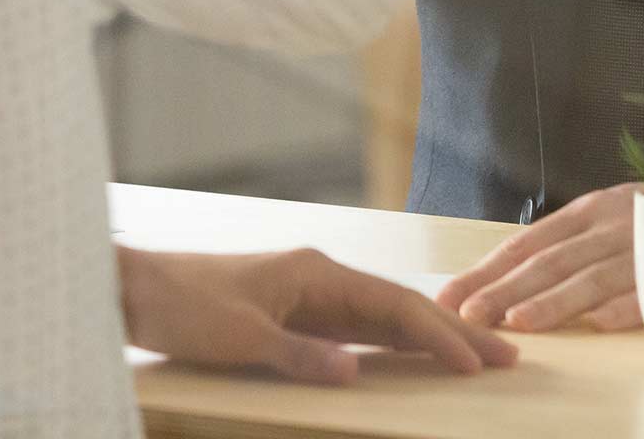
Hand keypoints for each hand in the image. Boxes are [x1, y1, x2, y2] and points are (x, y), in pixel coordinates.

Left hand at [117, 245, 516, 384]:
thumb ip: (299, 356)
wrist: (136, 289)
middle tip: (507, 355)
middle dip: (451, 331)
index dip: (440, 335)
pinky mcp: (290, 313)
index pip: (392, 305)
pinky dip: (388, 343)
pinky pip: (353, 328)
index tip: (481, 362)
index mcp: (313, 274)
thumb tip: (356, 370)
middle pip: (396, 306)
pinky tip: (407, 357)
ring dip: (424, 338)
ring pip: (379, 318)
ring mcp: (304, 294)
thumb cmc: (184, 307)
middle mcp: (316, 277)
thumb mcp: (241, 338)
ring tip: (472, 357)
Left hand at [436, 183, 642, 331]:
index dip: (488, 270)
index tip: (452, 294)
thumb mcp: (600, 217)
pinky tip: (597, 323)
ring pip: (590, 277)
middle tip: (469, 313)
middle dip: (504, 289)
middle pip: (547, 261)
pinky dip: (624, 306)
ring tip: (518, 321)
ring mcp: (639, 248)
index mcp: (582, 213)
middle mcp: (605, 227)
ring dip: (553, 301)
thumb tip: (504, 273)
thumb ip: (562, 243)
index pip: (525, 244)